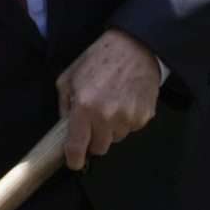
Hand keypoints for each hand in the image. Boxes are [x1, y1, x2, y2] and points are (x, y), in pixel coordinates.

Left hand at [55, 28, 165, 169]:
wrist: (135, 46)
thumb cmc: (99, 59)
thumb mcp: (69, 77)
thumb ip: (64, 104)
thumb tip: (66, 126)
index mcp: (84, 108)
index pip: (77, 147)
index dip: (74, 159)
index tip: (74, 162)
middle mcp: (106, 117)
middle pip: (99, 148)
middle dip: (94, 139)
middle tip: (94, 122)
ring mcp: (128, 118)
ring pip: (116, 139)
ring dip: (111, 129)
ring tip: (112, 105)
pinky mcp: (144, 116)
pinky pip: (132, 129)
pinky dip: (127, 120)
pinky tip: (125, 101)